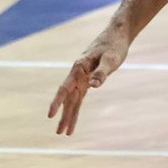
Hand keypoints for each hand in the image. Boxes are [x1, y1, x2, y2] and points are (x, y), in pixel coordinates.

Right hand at [48, 20, 129, 135]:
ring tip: (65, 132)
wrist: (117, 34)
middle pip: (68, 98)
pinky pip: (80, 96)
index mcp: (79, 67)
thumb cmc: (114, 46)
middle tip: (59, 133)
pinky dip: (76, 106)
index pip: (65, 88)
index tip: (50, 115)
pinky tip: (73, 115)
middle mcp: (78, 73)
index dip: (57, 102)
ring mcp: (82, 76)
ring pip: (73, 99)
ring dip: (69, 115)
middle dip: (63, 116)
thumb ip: (101, 73)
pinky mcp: (88, 78)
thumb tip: (94, 86)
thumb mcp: (110, 60)